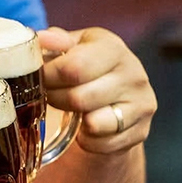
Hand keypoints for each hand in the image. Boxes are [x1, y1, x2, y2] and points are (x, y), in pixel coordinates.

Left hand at [39, 27, 156, 155]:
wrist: (118, 95)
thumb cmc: (88, 66)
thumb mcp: (73, 47)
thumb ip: (56, 42)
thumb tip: (42, 38)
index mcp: (113, 48)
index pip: (73, 68)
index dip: (48, 76)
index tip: (40, 76)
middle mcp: (134, 75)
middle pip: (78, 98)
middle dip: (55, 99)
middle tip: (49, 95)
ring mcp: (141, 105)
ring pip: (92, 123)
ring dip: (72, 121)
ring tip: (68, 109)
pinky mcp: (141, 131)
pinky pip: (101, 144)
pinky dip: (86, 140)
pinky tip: (84, 126)